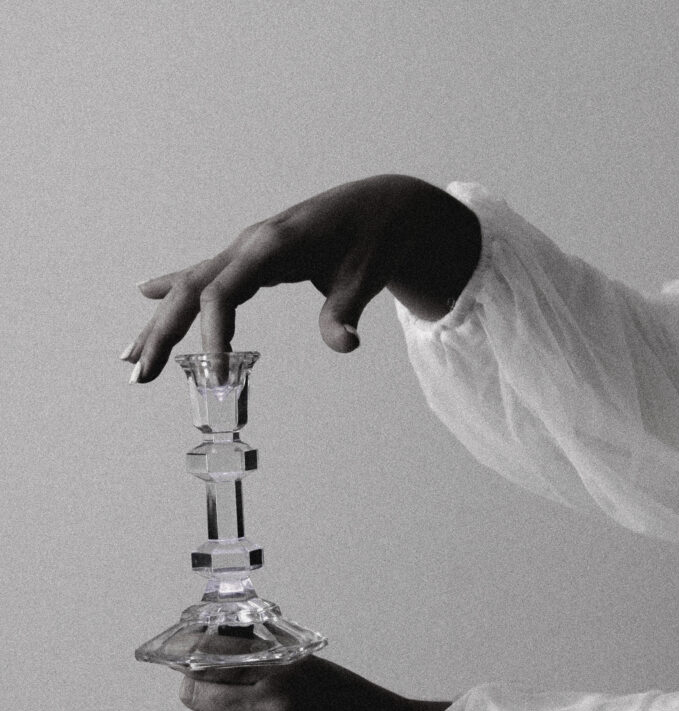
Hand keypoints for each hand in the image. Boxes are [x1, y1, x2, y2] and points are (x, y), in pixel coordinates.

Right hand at [127, 174, 480, 381]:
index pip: (222, 293)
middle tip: (140, 375)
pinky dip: (173, 287)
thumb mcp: (365, 276)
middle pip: (192, 290)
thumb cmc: (376, 237)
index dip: (212, 335)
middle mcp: (250, 245)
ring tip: (130, 356)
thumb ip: (345, 310)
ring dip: (160, 320)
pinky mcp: (253, 256)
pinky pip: (205, 275)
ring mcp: (248, 249)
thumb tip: (345, 345)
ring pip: (190, 284)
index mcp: (272, 246)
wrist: (386, 205)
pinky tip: (145, 293)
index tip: (216, 375)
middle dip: (163, 333)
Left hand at [179, 655, 462, 710]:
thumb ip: (262, 664)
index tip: (193, 663)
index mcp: (285, 675)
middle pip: (197, 695)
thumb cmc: (353, 707)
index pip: (214, 659)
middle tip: (199, 694)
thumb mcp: (310, 670)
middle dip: (194, 692)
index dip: (197, 659)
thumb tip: (210, 653)